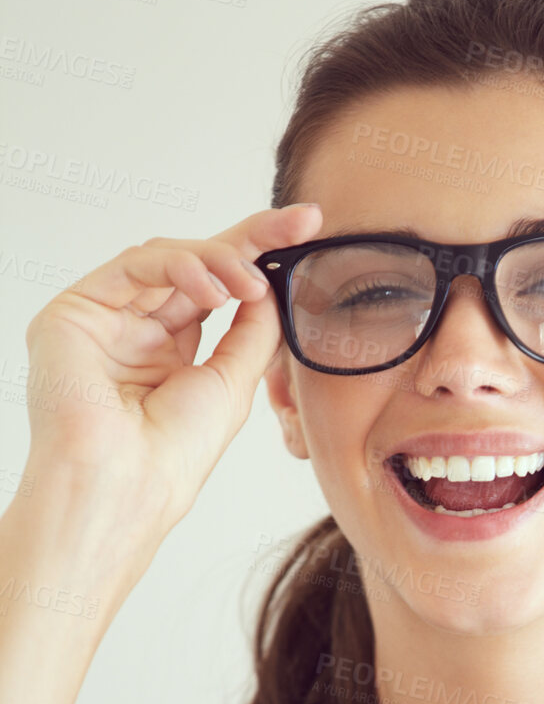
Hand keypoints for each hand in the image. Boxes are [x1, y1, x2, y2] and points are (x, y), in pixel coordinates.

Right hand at [20, 203, 322, 576]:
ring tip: (250, 283)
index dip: (260, 261)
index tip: (306, 233)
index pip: (218, 294)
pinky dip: (181, 265)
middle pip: (196, 267)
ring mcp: (106, 320)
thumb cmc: (173, 453)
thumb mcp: (233, 382)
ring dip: (219, 260)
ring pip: (168, 260)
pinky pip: (135, 265)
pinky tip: (215, 287)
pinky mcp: (77, 310)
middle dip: (251, 239)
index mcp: (172, 356)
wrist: (125, 482)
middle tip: (298, 221)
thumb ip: (252, 330)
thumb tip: (271, 285)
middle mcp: (137, 333)